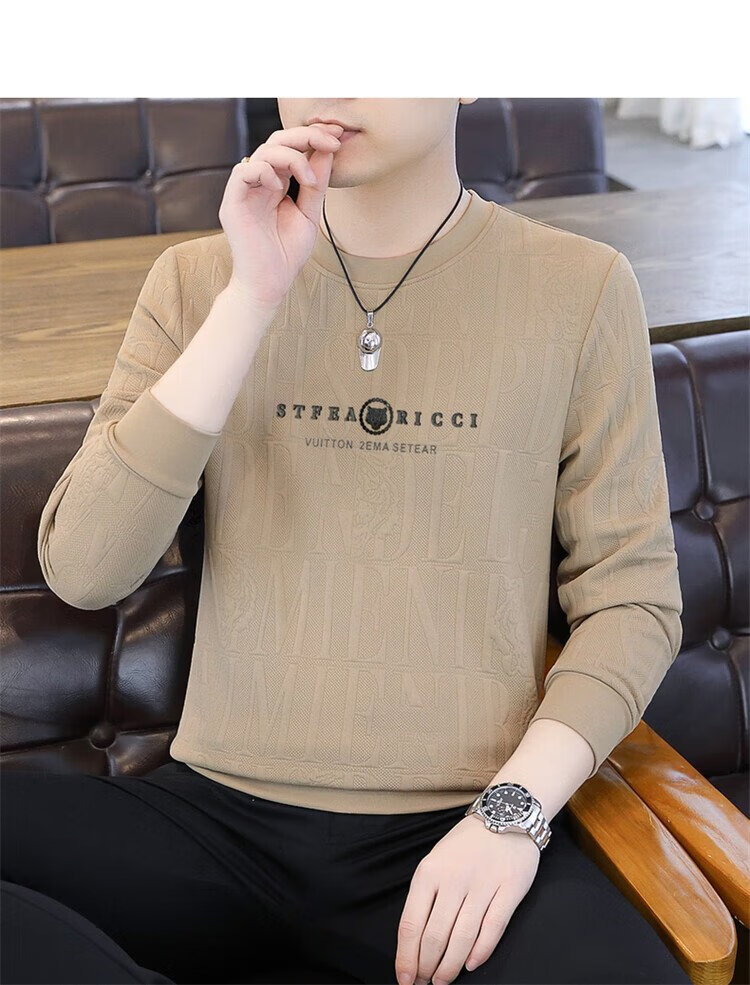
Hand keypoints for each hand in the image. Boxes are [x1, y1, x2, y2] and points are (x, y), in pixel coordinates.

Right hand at [218, 121, 344, 307]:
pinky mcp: (232, 202)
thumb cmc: (286, 254)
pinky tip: (279, 188)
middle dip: (306, 135)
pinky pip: (244, 171)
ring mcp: (245, 191)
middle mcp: (259, 182)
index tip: (337, 136)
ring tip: (309, 179)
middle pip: (277, 141)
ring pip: (263, 151)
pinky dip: (265, 171)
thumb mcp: (310, 214)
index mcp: (276, 183)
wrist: (269, 284)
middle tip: (331, 141)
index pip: (291, 148)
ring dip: (292, 158)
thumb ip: (316, 184)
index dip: (312, 137)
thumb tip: (327, 151)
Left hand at [395, 815, 540, 984]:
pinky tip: (471, 965)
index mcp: (429, 872)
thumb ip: (426, 897)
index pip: (411, 924)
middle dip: (426, 967)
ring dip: (450, 966)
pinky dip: (480, 952)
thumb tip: (415, 942)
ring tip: (443, 980)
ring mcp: (482, 885)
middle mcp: (453, 879)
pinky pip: (492, 929)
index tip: (404, 979)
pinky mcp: (509, 889)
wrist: (505, 815)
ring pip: (462, 938)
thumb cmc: (466, 845)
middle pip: (435, 936)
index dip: (406, 957)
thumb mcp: (436, 861)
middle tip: (424, 984)